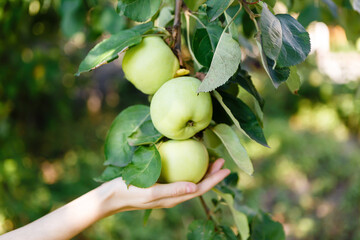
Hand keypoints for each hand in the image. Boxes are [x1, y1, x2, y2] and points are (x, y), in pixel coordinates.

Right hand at [101, 158, 229, 214]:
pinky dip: (188, 168)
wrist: (112, 196)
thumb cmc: (130, 192)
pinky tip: (187, 159)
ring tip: (211, 160)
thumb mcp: (151, 191)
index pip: (199, 190)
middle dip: (212, 174)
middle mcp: (173, 196)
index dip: (214, 180)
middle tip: (222, 161)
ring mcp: (167, 190)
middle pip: (198, 185)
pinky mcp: (160, 184)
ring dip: (202, 171)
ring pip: (190, 181)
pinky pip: (180, 176)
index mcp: (174, 199)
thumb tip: (195, 188)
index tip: (226, 170)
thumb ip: (173, 190)